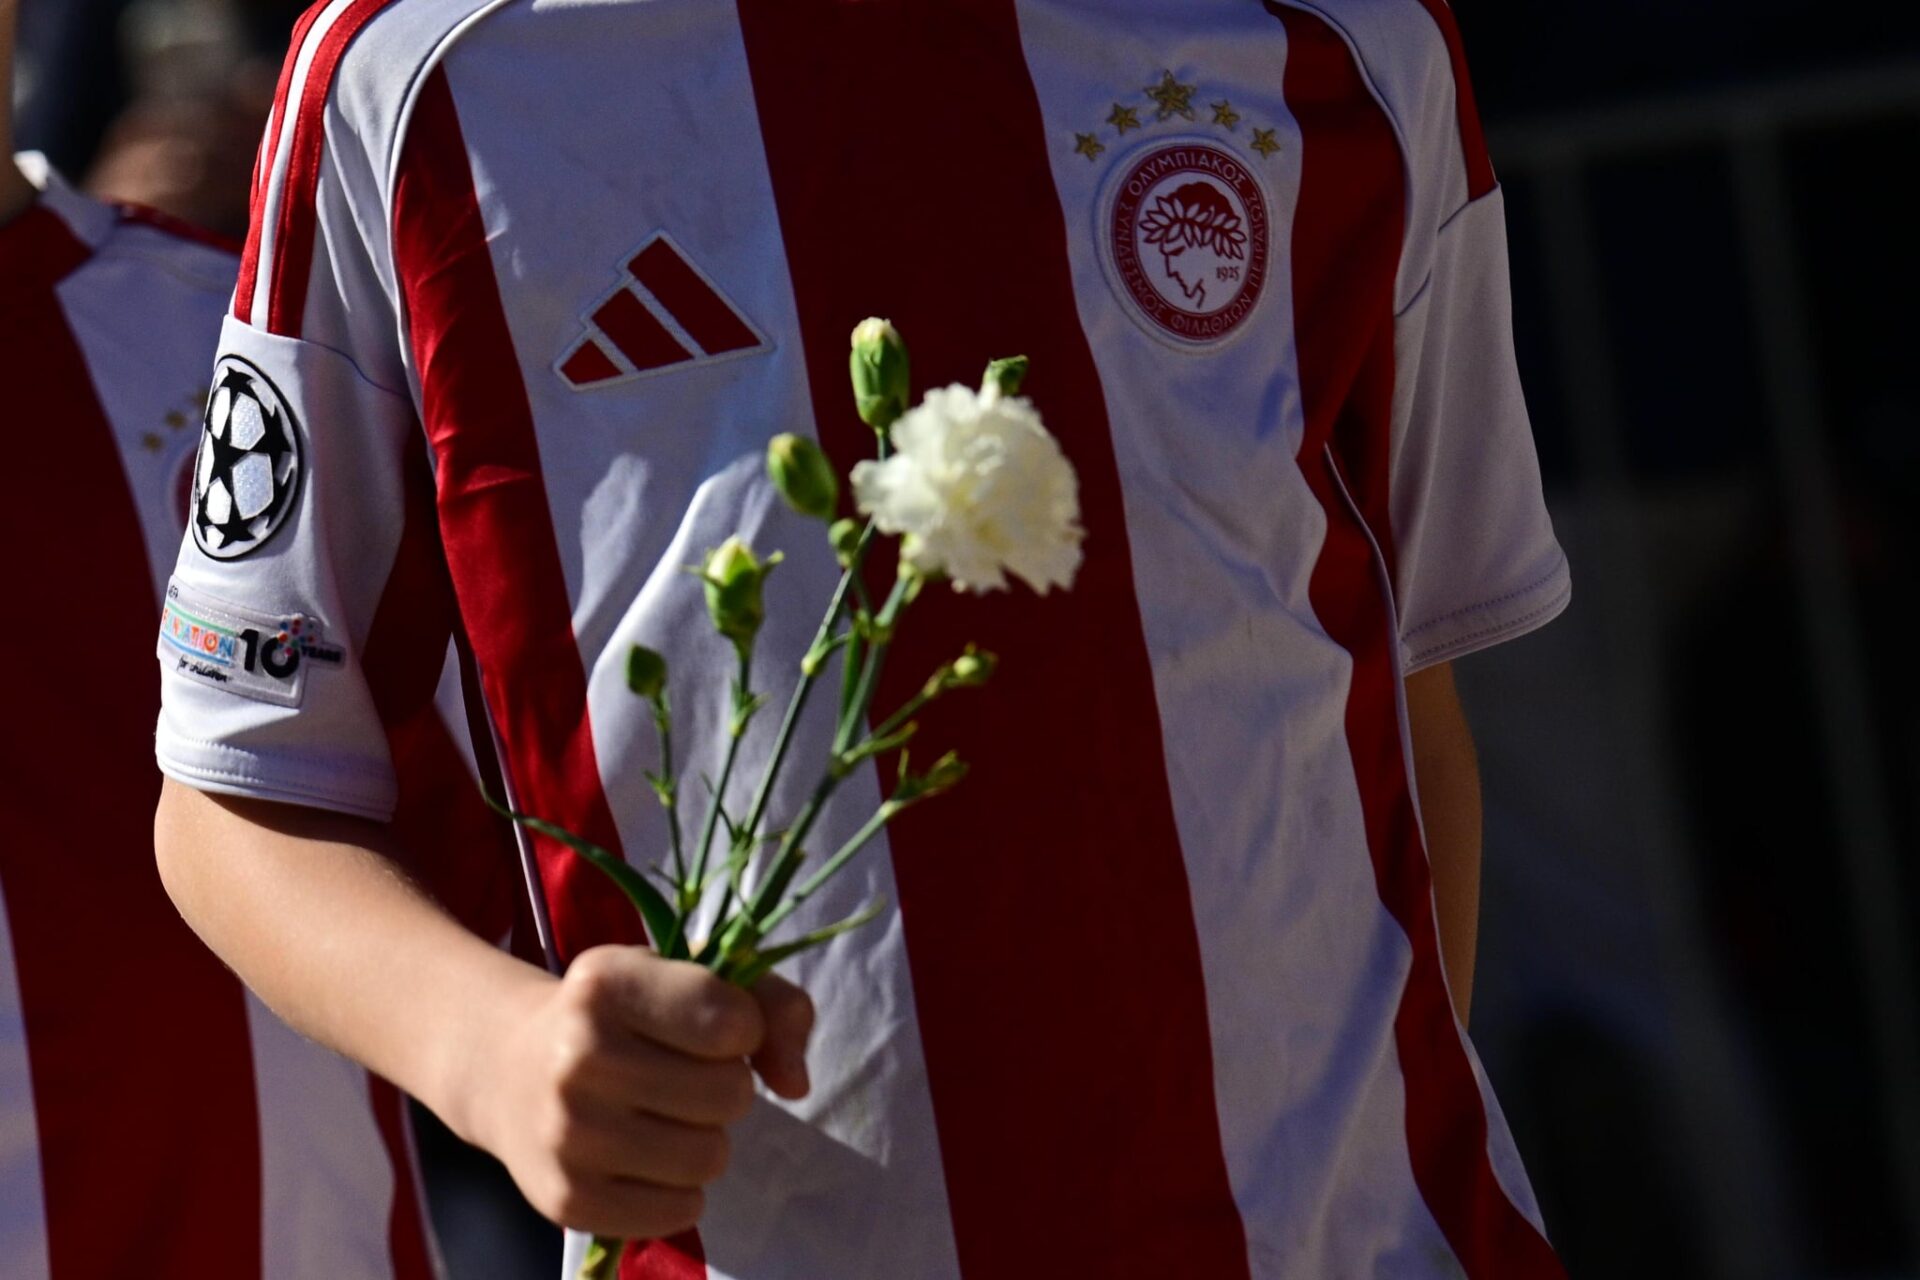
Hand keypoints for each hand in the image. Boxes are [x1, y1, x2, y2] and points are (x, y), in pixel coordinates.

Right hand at [465, 945, 813, 1238]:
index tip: (713, 1025)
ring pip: (709, 1157)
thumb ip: (772, 1005)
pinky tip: (648, 1159)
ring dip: (706, 1140)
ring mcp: (567, 1133)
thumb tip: (795, 1082)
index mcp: (608, 982)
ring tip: (667, 1117)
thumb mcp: (689, 977)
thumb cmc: (624, 1017)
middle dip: (727, 1086)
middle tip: (686, 1076)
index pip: (732, 1021)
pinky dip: (680, 1190)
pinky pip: (678, 1211)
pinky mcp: (566, 1199)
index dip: (743, 1026)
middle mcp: (578, 1055)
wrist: (509, 1068)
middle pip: (730, 1094)